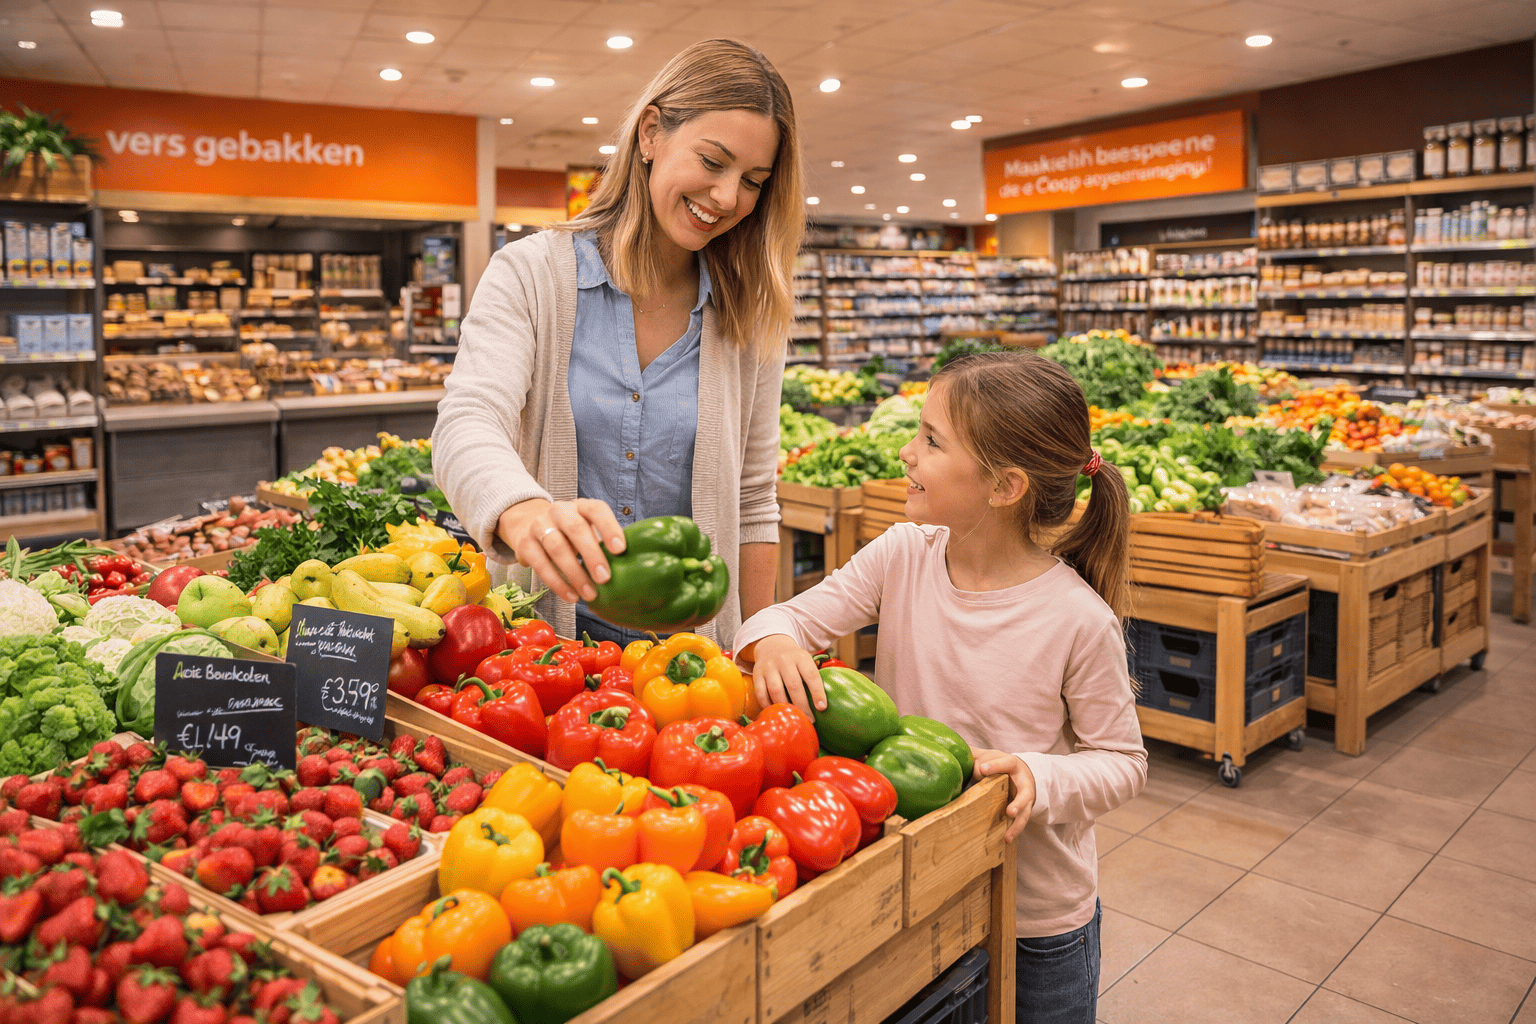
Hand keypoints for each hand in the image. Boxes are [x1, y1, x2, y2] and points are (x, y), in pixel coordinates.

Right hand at [497, 498, 626, 603]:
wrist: (528, 525)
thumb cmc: (569, 533)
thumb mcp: (586, 529)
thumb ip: (602, 543)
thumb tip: (627, 569)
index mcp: (581, 506)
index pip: (596, 510)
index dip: (609, 528)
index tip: (620, 549)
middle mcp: (559, 511)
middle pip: (576, 529)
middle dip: (592, 555)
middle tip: (605, 578)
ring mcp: (539, 525)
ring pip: (557, 548)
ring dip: (575, 574)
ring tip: (589, 594)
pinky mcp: (525, 544)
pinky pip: (541, 564)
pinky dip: (557, 583)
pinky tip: (571, 595)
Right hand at [748, 634, 826, 718]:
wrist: (772, 645)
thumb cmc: (794, 660)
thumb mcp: (805, 660)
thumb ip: (812, 676)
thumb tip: (821, 704)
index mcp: (800, 656)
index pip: (811, 675)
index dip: (817, 692)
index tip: (822, 707)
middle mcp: (784, 660)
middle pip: (794, 685)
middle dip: (803, 705)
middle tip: (809, 719)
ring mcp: (769, 667)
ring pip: (776, 690)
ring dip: (785, 707)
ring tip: (793, 717)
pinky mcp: (757, 674)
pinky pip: (761, 693)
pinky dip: (768, 705)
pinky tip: (776, 712)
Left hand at [973, 748, 1035, 841]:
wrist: (1020, 771)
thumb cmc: (999, 764)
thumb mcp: (990, 757)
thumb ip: (976, 757)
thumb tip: (958, 756)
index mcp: (1013, 765)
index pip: (1006, 763)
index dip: (996, 766)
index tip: (982, 769)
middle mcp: (1023, 782)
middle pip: (1025, 793)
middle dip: (1018, 803)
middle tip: (1010, 812)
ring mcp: (1025, 798)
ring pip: (1025, 811)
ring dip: (1017, 824)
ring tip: (1008, 835)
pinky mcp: (1023, 809)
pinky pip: (1021, 821)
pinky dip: (1015, 830)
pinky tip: (1007, 840)